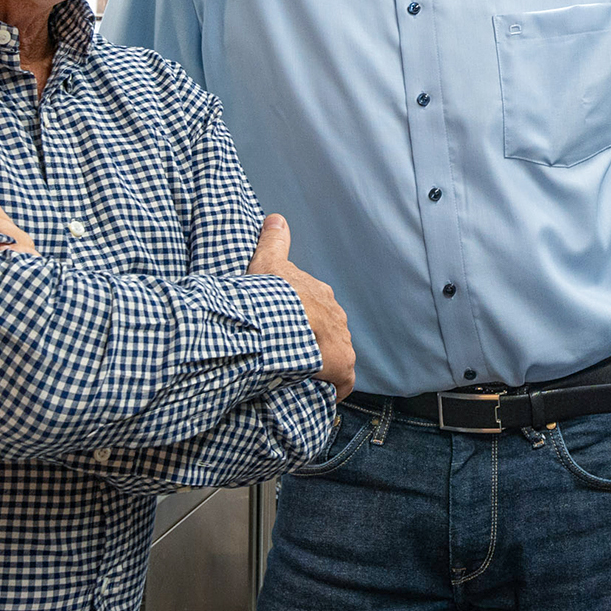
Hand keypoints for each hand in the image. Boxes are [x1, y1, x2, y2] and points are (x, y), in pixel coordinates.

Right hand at [251, 213, 354, 399]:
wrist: (280, 315)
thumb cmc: (270, 291)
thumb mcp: (267, 261)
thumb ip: (274, 240)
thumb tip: (276, 217)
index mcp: (319, 294)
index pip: (317, 309)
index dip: (305, 322)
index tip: (289, 332)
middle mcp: (335, 316)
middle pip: (327, 333)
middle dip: (314, 345)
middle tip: (291, 357)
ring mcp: (341, 340)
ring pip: (334, 356)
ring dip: (321, 367)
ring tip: (299, 377)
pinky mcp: (342, 364)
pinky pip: (342, 380)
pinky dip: (332, 387)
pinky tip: (317, 393)